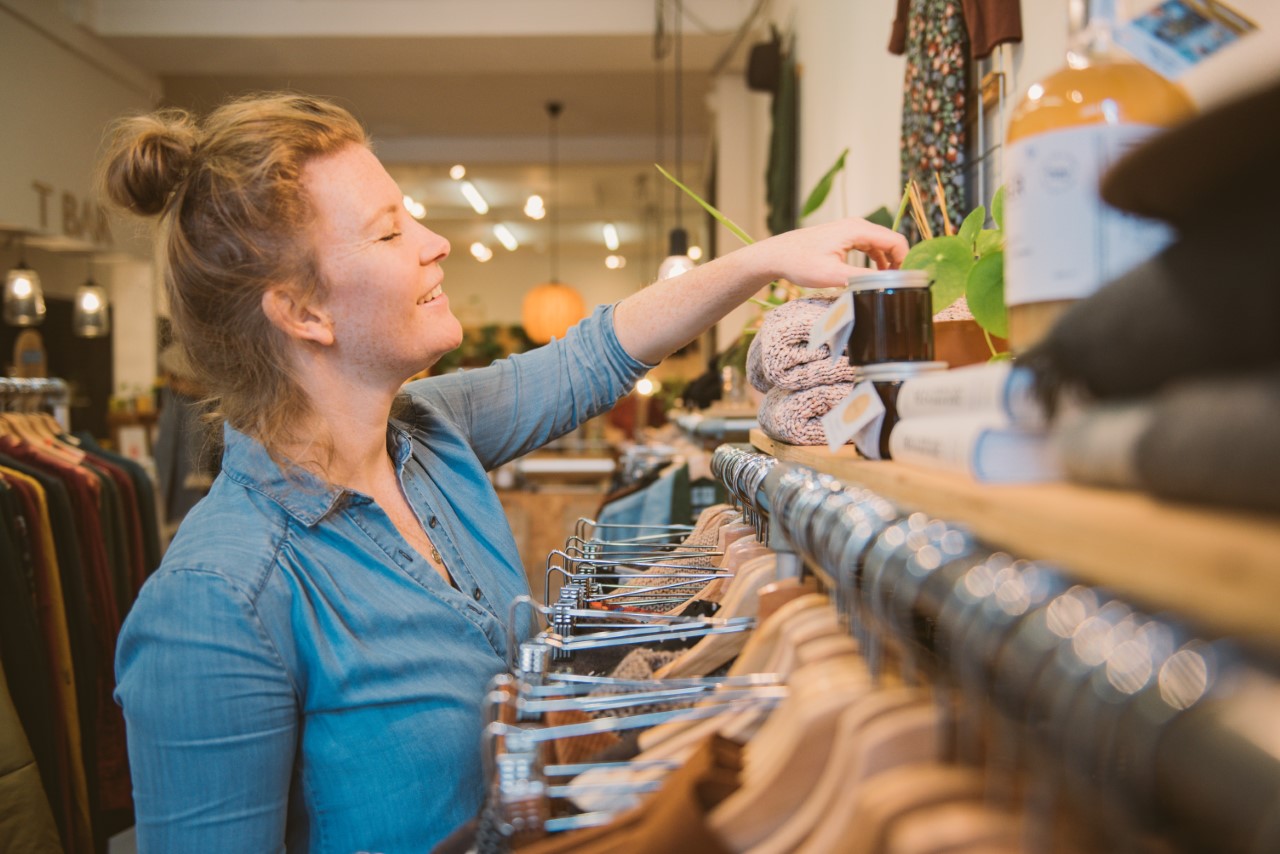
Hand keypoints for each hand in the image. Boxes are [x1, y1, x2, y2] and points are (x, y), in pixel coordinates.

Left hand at [752, 217, 907, 289]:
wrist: (777, 255)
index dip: (905, 260)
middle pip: (890, 241)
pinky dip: (875, 258)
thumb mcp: (834, 275)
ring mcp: (850, 229)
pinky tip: (874, 274)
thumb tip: (885, 284)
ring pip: (879, 243)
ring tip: (888, 282)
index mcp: (857, 230)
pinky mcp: (844, 236)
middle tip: (899, 285)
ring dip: (887, 261)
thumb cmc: (801, 263)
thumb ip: (862, 279)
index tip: (906, 280)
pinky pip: (868, 245)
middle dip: (898, 262)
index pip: (895, 241)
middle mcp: (857, 225)